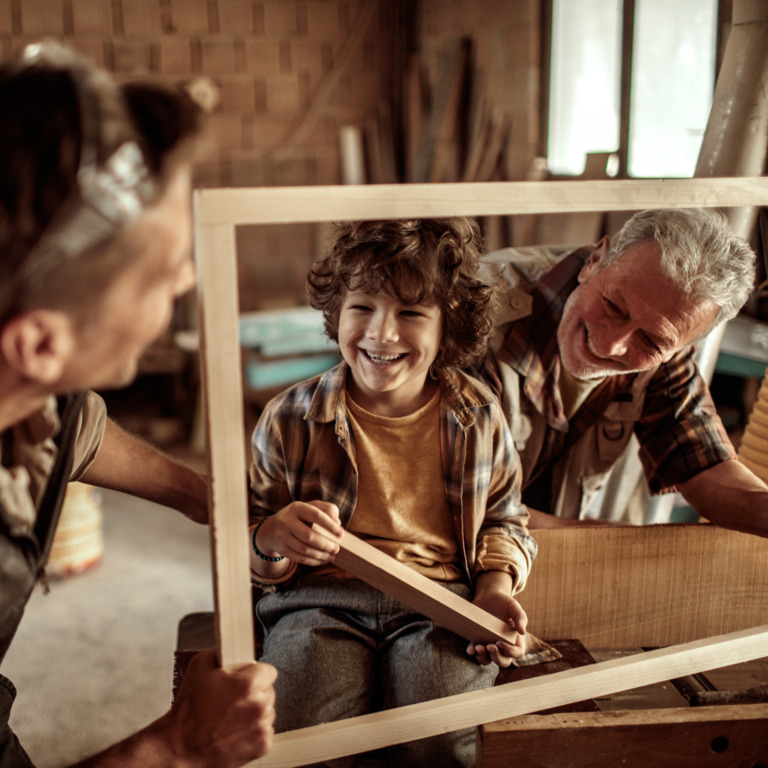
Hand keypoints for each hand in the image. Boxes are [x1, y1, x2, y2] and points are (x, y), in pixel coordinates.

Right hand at [162, 648, 277, 766]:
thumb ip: (220, 651)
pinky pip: (265, 731)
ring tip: (232, 717)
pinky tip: (235, 731)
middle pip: (268, 691)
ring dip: (255, 712)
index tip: (247, 678)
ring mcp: (262, 727)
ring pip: (267, 711)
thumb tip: (230, 648)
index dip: (256, 673)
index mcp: (248, 684)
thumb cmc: (189, 712)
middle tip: (234, 699)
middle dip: (254, 693)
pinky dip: (253, 731)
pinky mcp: (262, 746)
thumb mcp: (199, 666)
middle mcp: (259, 706)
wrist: (181, 748)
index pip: (269, 670)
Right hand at [257, 500, 342, 564]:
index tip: (341, 533)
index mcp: (297, 507)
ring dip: (320, 555)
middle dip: (325, 544)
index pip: (315, 515)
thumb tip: (338, 523)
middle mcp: (286, 520)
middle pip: (309, 535)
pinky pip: (299, 558)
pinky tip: (322, 560)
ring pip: (304, 549)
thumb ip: (327, 509)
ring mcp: (281, 535)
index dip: (330, 525)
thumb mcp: (311, 507)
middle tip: (337, 549)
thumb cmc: (300, 517)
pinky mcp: (281, 549)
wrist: (272, 529)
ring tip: (331, 556)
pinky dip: (313, 561)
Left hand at [467, 576, 527, 667]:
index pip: (517, 653)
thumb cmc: (504, 602)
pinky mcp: (477, 640)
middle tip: (490, 646)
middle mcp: (503, 645)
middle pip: (503, 661)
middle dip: (496, 658)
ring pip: (488, 660)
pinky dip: (472, 652)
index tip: (499, 642)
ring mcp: (489, 644)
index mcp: (515, 639)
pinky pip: (475, 651)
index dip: (509, 652)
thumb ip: (520, 617)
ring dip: (483, 658)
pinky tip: (470, 649)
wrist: (488, 596)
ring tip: (478, 647)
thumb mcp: (514, 606)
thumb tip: (523, 632)